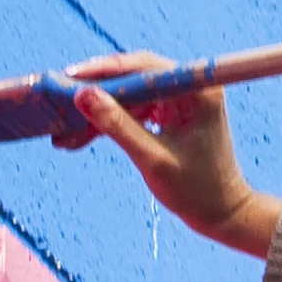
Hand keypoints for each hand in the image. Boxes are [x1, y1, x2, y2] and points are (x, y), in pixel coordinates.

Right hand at [52, 55, 281, 255]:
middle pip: (133, 78)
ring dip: (98, 114)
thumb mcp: (151, 159)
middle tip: (59, 102)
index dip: (105, 71)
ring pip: (129, 97)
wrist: (222, 214)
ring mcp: (181, 100)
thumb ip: (117, 125)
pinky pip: (134, 111)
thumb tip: (83, 96)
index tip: (71, 77)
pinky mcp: (171, 114)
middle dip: (96, 95)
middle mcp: (191, 87)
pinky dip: (110, 125)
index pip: (144, 67)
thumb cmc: (196, 190)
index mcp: (197, 90)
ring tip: (63, 132)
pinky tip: (80, 138)